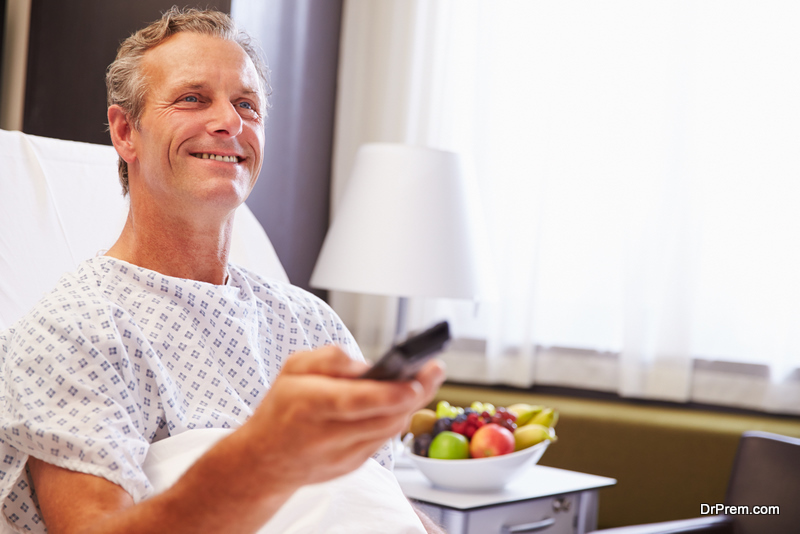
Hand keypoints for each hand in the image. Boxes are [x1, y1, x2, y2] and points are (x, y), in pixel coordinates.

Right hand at [238, 345, 444, 491]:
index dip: (389, 394)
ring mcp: (340, 456)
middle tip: (434, 371)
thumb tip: (367, 365)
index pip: (354, 401)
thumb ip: (329, 359)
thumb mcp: (293, 368)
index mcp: (306, 404)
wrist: (264, 460)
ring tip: (424, 380)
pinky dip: (394, 419)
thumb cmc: (281, 407)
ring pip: (388, 430)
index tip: (415, 381)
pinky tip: (402, 401)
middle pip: (382, 418)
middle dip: (414, 394)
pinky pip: (382, 440)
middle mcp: (324, 434)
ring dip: (409, 405)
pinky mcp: (352, 466)